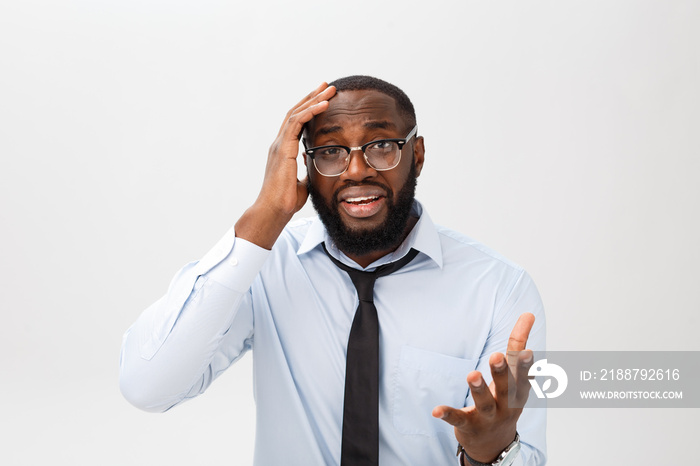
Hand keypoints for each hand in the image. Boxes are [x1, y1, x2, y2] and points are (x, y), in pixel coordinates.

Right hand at [235, 83, 335, 247]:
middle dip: (312, 97)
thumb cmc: (286, 201)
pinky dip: (310, 111)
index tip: (323, 98)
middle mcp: (279, 144)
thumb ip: (307, 171)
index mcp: (283, 151)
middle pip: (296, 112)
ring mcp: (279, 145)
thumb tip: (314, 166)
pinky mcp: (282, 149)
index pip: (297, 123)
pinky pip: (297, 123)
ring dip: (314, 99)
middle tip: (327, 85)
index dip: (310, 109)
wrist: (274, 211)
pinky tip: (324, 104)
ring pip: (296, 113)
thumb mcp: (302, 183)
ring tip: (329, 89)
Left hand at [432, 313, 535, 462]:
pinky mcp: (469, 426)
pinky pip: (458, 419)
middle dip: (502, 373)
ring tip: (472, 374)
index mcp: (518, 390)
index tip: (527, 351)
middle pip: (506, 389)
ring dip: (479, 389)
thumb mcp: (514, 375)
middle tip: (496, 356)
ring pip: (485, 404)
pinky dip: (448, 414)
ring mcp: (488, 417)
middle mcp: (506, 405)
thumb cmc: (505, 399)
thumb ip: (517, 344)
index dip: (525, 364)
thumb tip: (528, 313)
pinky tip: (436, 410)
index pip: (522, 375)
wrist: (495, 444)